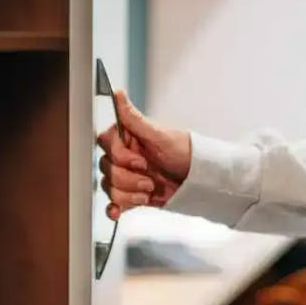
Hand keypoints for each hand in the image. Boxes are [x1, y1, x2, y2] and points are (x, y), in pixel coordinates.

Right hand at [97, 91, 191, 219]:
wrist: (199, 179)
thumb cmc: (184, 151)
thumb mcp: (159, 135)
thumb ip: (134, 118)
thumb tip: (118, 94)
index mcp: (127, 137)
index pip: (106, 145)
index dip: (122, 157)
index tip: (141, 161)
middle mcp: (124, 156)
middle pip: (106, 169)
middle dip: (128, 178)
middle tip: (149, 178)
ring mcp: (127, 175)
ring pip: (109, 186)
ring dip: (129, 193)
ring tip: (149, 191)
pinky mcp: (131, 193)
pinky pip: (113, 202)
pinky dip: (115, 207)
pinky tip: (119, 211)